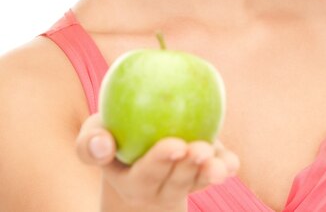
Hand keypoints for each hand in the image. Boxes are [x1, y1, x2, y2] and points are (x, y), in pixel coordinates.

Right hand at [76, 113, 239, 210]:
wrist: (135, 155)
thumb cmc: (112, 139)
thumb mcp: (93, 140)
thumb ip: (91, 143)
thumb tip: (103, 141)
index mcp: (133, 181)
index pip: (146, 173)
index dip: (161, 160)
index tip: (176, 145)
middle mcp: (160, 188)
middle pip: (177, 180)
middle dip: (190, 166)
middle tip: (200, 149)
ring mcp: (183, 183)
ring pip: (197, 180)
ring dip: (210, 171)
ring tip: (219, 163)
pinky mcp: (201, 173)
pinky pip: (215, 173)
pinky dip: (226, 167)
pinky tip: (231, 162)